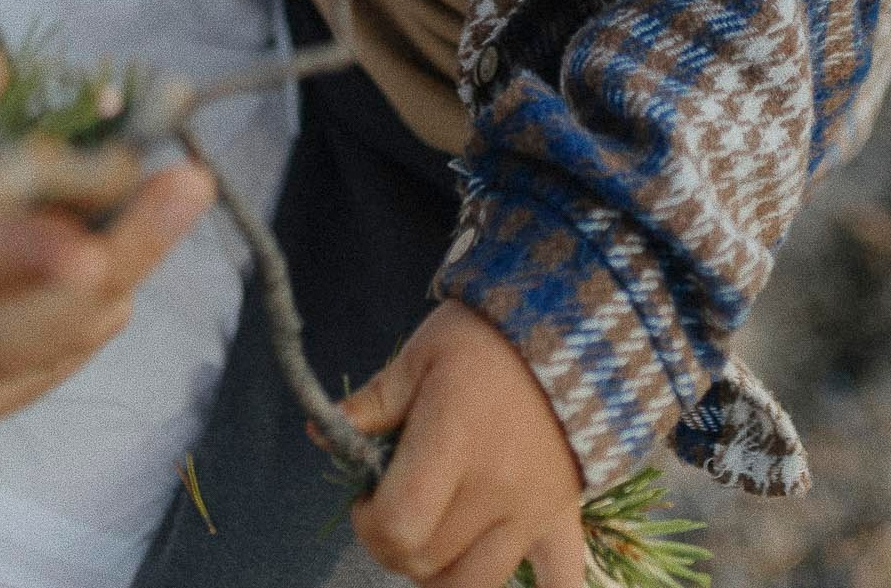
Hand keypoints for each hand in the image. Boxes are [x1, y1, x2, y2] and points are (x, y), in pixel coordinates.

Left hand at [342, 301, 585, 587]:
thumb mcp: (421, 354)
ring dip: (441, 572)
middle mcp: (495, 488)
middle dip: (394, 543)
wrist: (570, 328)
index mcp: (454, 442)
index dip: (367, 522)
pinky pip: (561, 582)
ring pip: (473, 585)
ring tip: (435, 533)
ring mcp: (532, 511)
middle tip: (395, 506)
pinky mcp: (563, 517)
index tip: (366, 496)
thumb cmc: (486, 337)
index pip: (398, 525)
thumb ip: (373, 402)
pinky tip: (507, 572)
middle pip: (427, 562)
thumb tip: (320, 433)